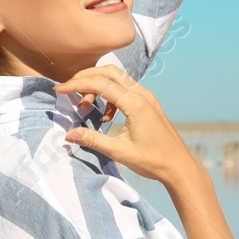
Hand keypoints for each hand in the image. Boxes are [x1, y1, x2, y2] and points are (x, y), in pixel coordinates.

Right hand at [55, 65, 200, 184]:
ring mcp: (147, 97)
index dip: (77, 85)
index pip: (101, 84)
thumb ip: (93, 140)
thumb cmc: (152, 161)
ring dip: (98, 85)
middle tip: (68, 90)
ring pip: (118, 78)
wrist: (179, 166)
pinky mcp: (149, 103)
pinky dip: (110, 94)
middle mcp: (142, 94)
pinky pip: (125, 89)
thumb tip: (68, 134)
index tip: (59, 90)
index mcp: (135, 104)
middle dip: (85, 77)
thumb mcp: (119, 152)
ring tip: (86, 107)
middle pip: (109, 72)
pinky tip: (106, 116)